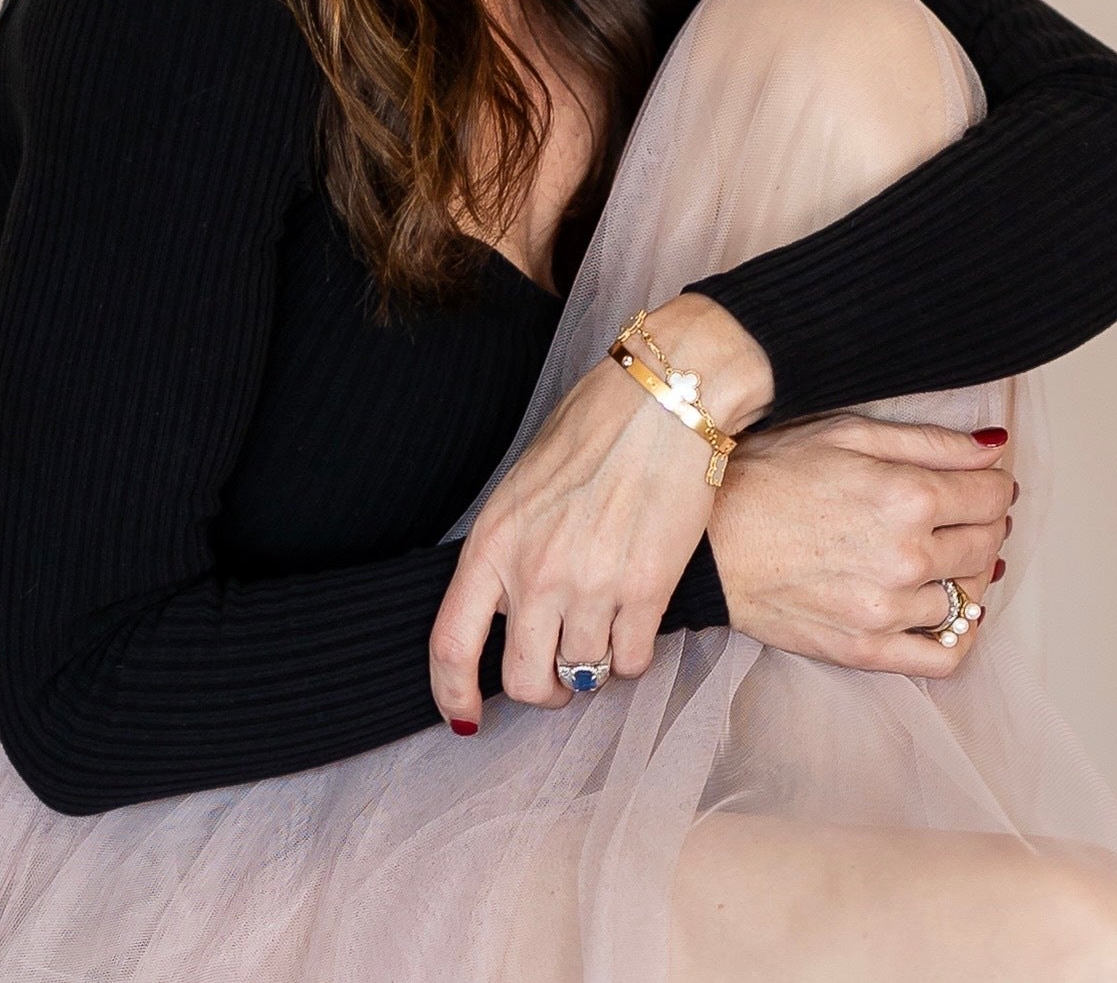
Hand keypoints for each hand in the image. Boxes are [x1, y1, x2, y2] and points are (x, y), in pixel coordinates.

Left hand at [429, 295, 772, 730]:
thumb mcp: (524, 484)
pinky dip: (633, 654)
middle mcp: (535, 572)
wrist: (666, 398)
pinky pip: (633, 660)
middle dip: (542, 689)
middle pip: (523, 680)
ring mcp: (591, 585)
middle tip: (559, 674)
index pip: (451, 644)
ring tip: (604, 632)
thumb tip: (512, 605)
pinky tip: (635, 621)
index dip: (452, 694)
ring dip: (593, 666)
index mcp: (494, 541)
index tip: (465, 717)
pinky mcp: (647, 589)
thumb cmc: (595, 428)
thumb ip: (511, 548)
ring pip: (583, 675)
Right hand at [706, 412, 1013, 677]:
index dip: (992, 485)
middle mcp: (907, 556)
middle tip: (965, 515)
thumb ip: (928, 441)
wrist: (707, 540)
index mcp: (907, 495)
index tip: (980, 483)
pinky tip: (943, 612)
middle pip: (987, 545)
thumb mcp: (846, 433)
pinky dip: (958, 636)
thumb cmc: (767, 475)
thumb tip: (993, 447)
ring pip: (969, 599)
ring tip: (940, 557)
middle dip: (985, 525)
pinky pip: (944, 657)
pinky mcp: (866, 649)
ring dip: (968, 575)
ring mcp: (888, 609)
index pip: (991, 495)